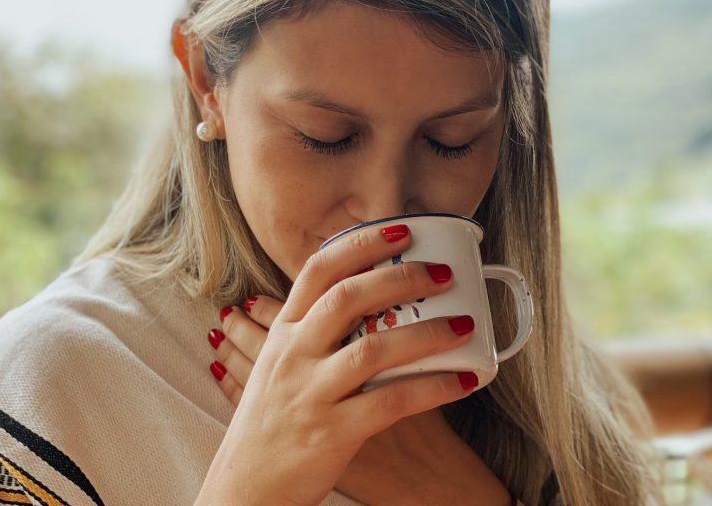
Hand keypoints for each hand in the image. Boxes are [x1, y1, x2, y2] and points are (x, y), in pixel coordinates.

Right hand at [197, 226, 480, 504]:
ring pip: (373, 349)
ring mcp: (311, 393)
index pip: (318, 271)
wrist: (246, 488)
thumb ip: (310, 333)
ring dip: (427, 332)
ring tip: (465, 324)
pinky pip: (391, 402)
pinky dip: (432, 387)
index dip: (360, 245)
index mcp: (283, 334)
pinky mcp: (332, 432)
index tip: (399, 230)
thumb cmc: (271, 424)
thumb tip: (357, 299)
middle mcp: (293, 355)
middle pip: (348, 299)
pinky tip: (462, 380)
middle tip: (443, 274)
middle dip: (401, 278)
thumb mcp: (278, 367)